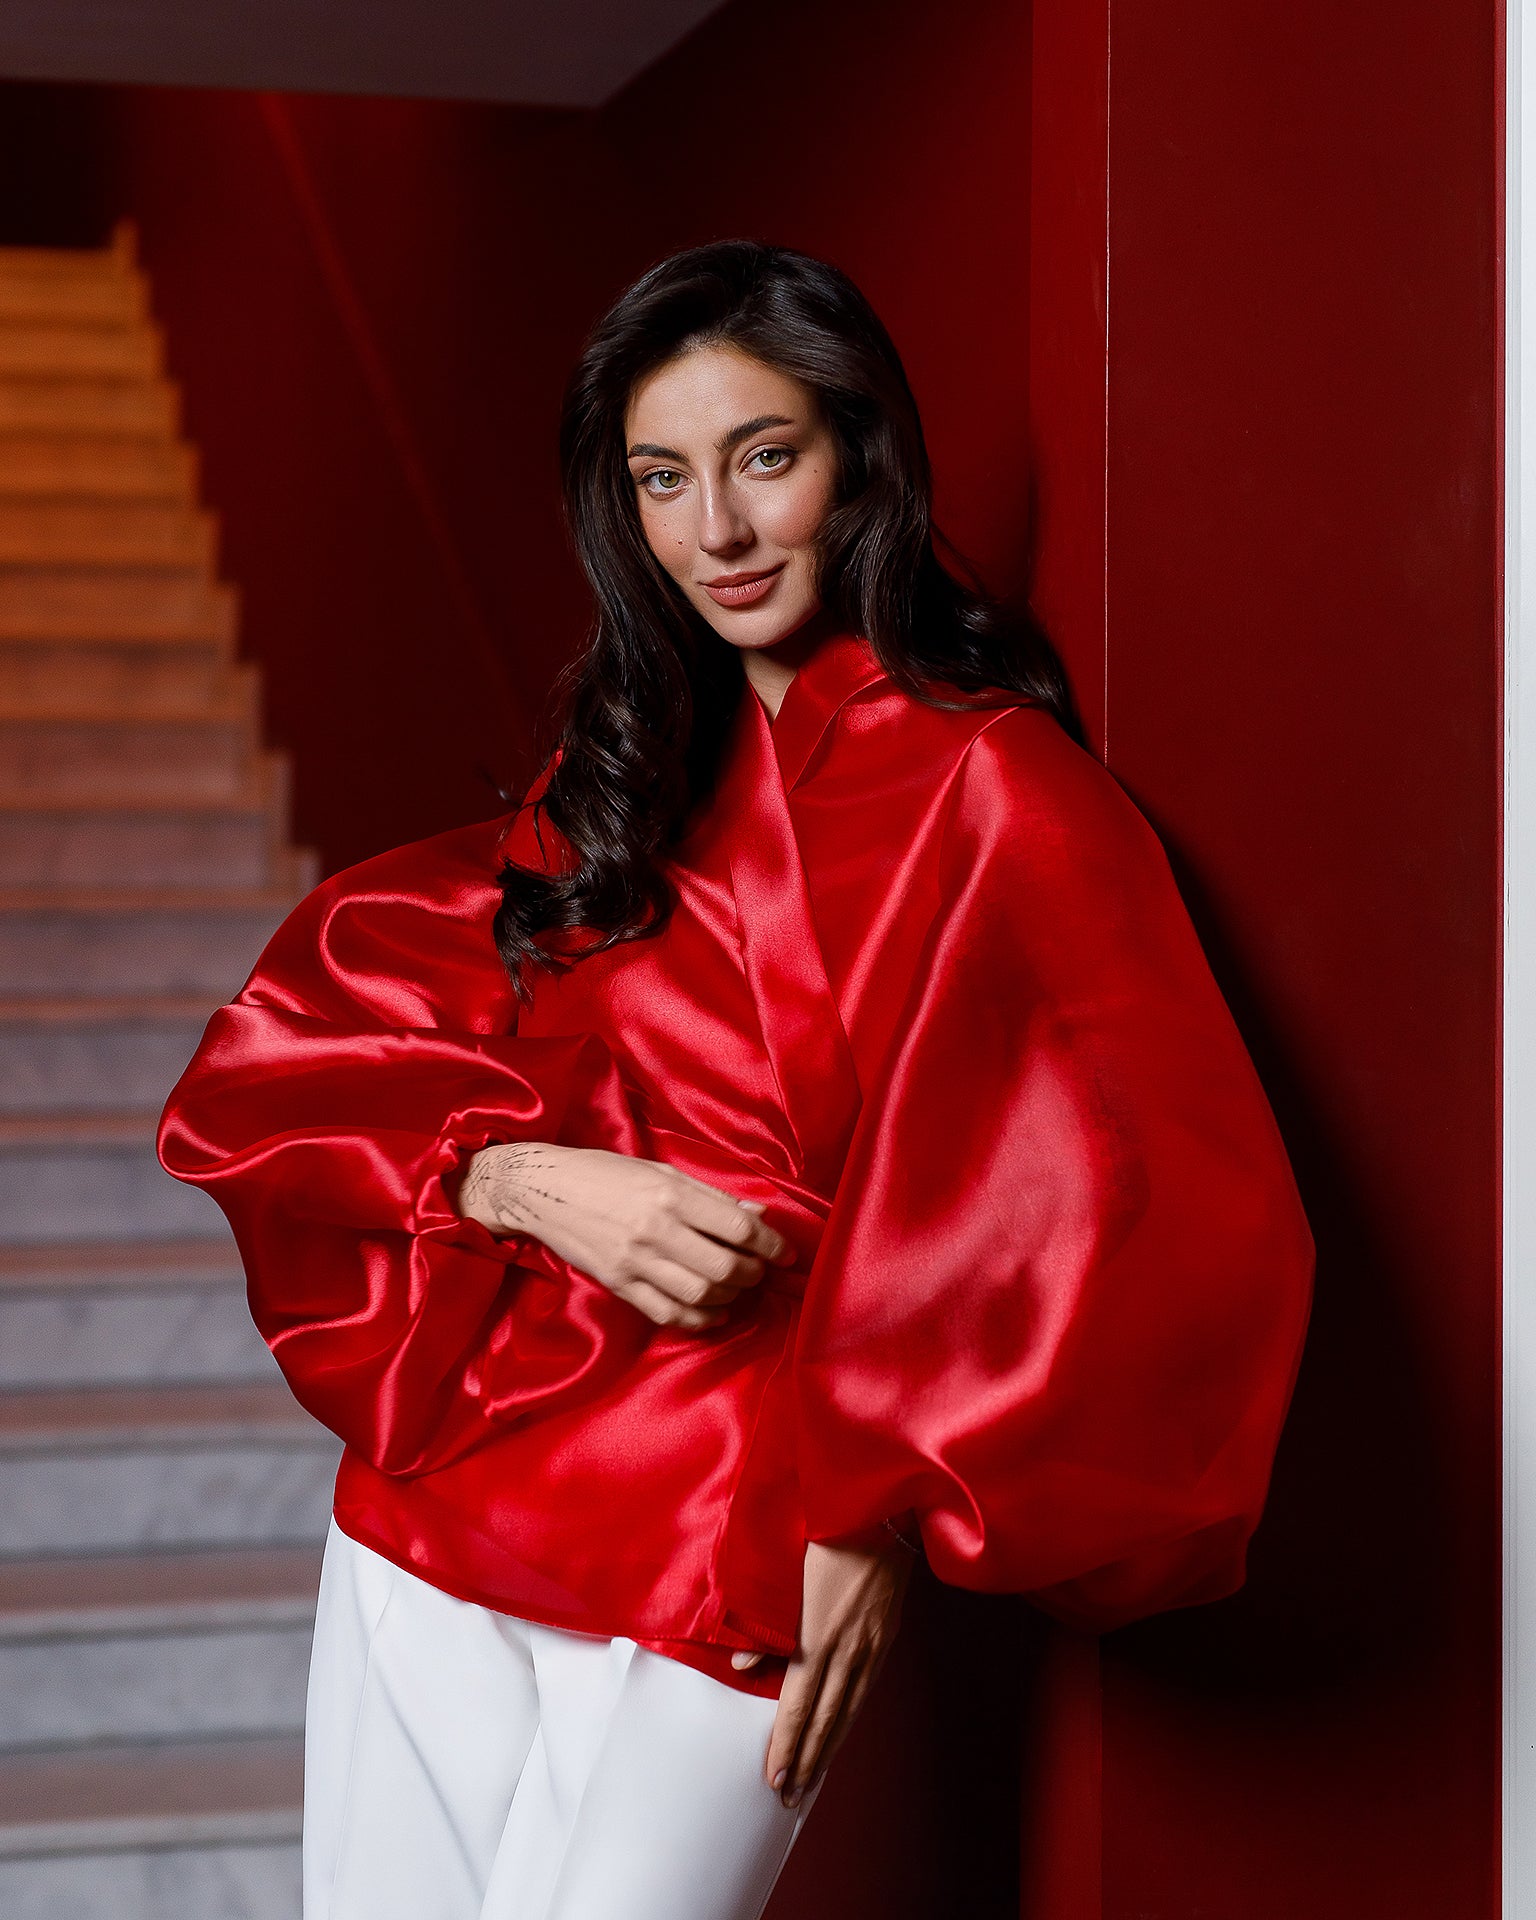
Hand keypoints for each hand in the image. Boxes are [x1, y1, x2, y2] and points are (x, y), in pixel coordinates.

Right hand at [457, 1142, 792, 1330]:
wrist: (545, 1191)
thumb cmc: (607, 1174)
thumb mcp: (662, 1171)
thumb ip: (710, 1197)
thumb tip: (756, 1216)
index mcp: (671, 1193)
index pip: (738, 1227)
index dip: (771, 1244)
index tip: (785, 1253)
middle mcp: (656, 1228)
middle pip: (725, 1266)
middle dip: (753, 1273)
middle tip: (761, 1271)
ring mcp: (636, 1260)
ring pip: (701, 1294)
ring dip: (730, 1297)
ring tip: (738, 1288)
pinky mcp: (619, 1284)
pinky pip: (668, 1313)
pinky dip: (699, 1319)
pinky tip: (714, 1313)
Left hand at [739, 1537, 912, 1807]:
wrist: (886, 1506)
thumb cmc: (828, 1528)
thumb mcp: (787, 1568)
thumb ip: (766, 1623)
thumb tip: (743, 1667)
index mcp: (820, 1633)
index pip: (799, 1705)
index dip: (787, 1745)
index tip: (775, 1779)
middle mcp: (850, 1648)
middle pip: (826, 1718)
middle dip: (807, 1761)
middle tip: (791, 1798)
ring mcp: (874, 1644)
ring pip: (850, 1709)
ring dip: (830, 1746)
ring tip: (813, 1776)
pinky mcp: (887, 1635)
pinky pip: (866, 1689)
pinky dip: (850, 1717)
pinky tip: (842, 1727)